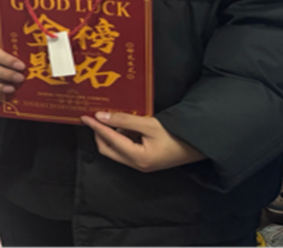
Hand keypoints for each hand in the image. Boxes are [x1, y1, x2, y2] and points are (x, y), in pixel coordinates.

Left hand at [81, 112, 206, 172]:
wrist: (197, 145)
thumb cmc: (176, 135)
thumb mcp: (150, 124)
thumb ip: (125, 121)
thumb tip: (102, 117)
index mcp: (137, 158)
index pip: (109, 140)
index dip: (96, 127)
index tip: (85, 117)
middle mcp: (136, 164)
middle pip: (107, 149)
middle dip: (100, 133)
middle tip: (96, 117)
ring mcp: (139, 164)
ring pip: (115, 149)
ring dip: (111, 135)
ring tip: (111, 118)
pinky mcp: (144, 160)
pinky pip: (125, 149)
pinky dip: (121, 137)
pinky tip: (125, 125)